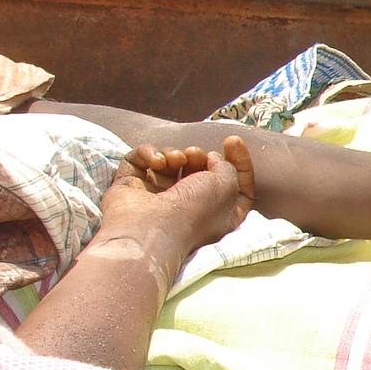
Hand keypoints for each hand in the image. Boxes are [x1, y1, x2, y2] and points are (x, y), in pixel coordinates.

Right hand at [97, 137, 255, 284]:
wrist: (151, 228)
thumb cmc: (195, 211)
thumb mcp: (227, 186)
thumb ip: (227, 167)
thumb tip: (212, 158)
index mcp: (218, 214)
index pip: (235, 185)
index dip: (239, 162)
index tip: (233, 140)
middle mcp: (188, 208)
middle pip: (199, 171)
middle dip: (200, 156)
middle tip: (196, 155)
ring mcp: (157, 198)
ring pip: (169, 163)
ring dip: (175, 154)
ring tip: (177, 159)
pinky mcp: (131, 187)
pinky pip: (140, 160)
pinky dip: (149, 154)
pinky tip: (157, 162)